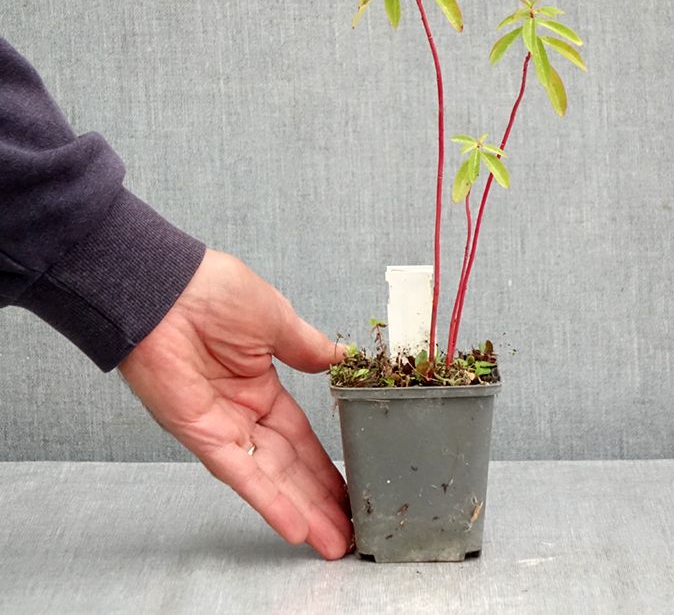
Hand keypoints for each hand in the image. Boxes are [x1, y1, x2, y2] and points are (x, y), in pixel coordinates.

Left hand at [118, 248, 351, 558]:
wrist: (167, 287)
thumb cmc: (214, 291)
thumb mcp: (278, 320)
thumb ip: (309, 348)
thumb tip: (343, 357)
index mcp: (260, 385)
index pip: (300, 435)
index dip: (325, 461)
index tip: (351, 482)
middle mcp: (242, 412)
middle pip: (290, 464)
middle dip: (320, 498)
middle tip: (350, 528)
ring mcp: (222, 426)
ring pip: (270, 476)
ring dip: (301, 509)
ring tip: (333, 539)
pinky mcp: (200, 434)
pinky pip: (239, 472)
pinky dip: (266, 498)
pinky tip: (294, 524)